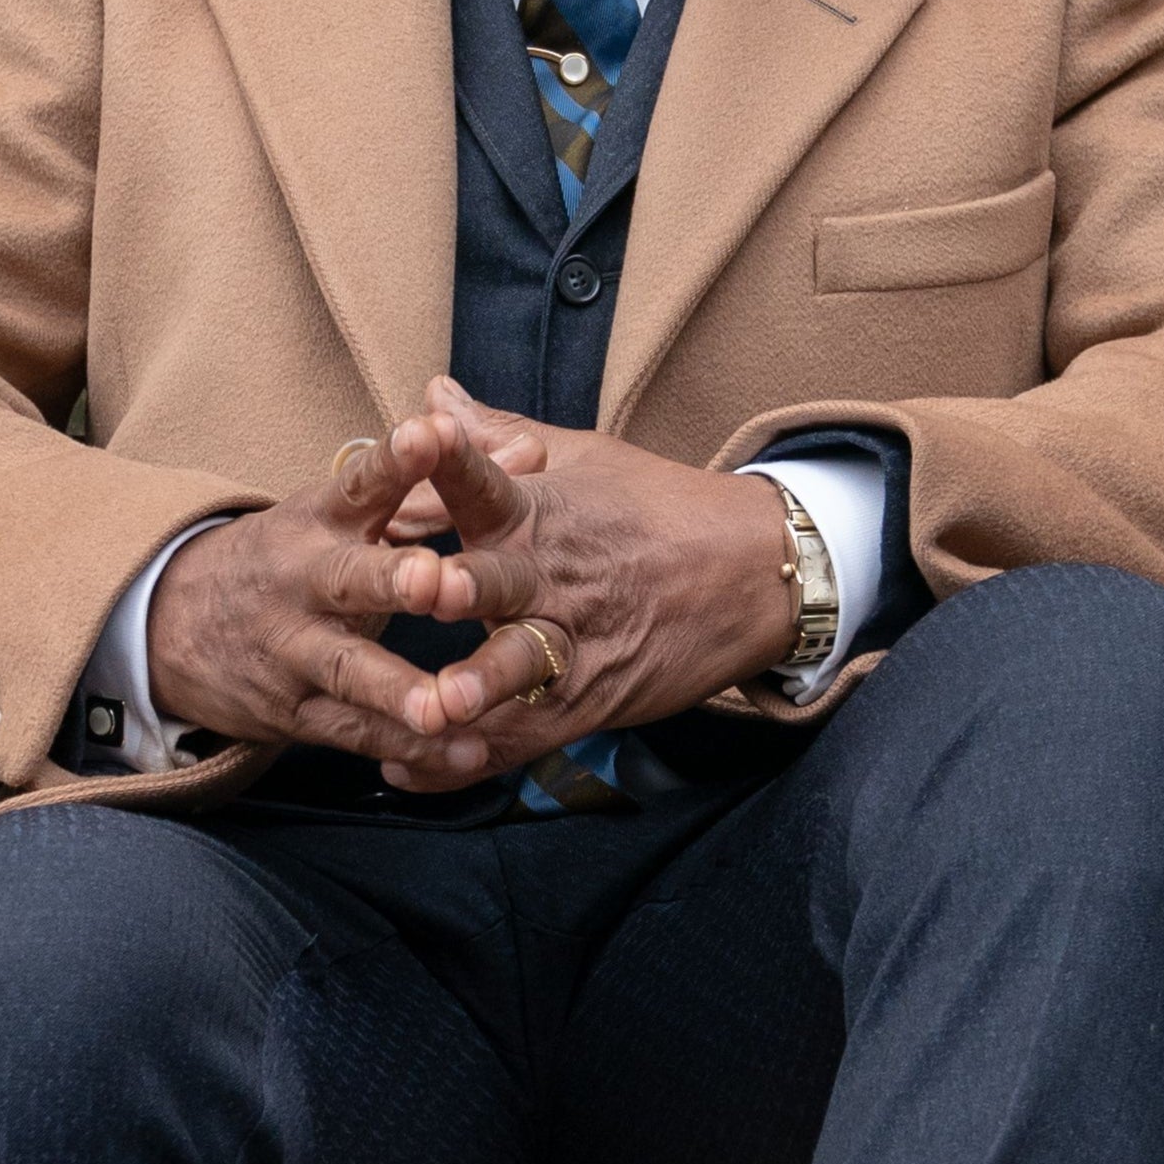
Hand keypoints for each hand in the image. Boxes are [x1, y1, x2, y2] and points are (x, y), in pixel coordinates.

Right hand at [146, 410, 534, 777]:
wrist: (170, 625)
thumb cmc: (292, 559)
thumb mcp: (342, 512)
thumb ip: (442, 485)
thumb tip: (535, 449)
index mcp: (320, 520)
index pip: (358, 482)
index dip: (395, 459)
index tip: (432, 432)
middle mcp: (303, 580)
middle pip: (349, 579)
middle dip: (391, 580)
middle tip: (435, 579)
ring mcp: (295, 650)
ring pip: (349, 670)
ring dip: (398, 689)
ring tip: (444, 705)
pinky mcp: (294, 711)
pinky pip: (356, 732)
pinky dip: (409, 747)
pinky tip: (463, 753)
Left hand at [378, 380, 796, 793]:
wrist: (753, 572)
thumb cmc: (655, 508)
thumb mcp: (581, 460)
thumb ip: (497, 435)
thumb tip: (433, 390)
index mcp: (535, 512)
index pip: (487, 476)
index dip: (452, 456)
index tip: (420, 432)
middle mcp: (548, 577)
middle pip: (500, 580)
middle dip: (463, 585)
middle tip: (429, 587)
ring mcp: (572, 642)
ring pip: (522, 666)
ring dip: (482, 683)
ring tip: (442, 703)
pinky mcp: (587, 701)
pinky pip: (520, 737)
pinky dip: (467, 760)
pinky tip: (409, 773)